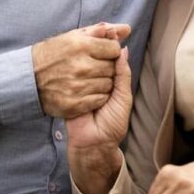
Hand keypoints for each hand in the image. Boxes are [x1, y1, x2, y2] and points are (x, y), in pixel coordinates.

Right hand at [32, 23, 130, 117]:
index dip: (110, 51)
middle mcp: (80, 66)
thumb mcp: (75, 37)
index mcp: (81, 45)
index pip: (115, 49)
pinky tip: (86, 91)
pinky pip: (99, 99)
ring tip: (88, 79)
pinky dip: (96, 96)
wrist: (28, 79)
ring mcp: (77, 86)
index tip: (101, 54)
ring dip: (102, 82)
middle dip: (106, 66)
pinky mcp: (74, 104)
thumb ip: (102, 31)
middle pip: (113, 68)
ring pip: (108, 84)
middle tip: (92, 67)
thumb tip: (127, 28)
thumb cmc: (55, 54)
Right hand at [65, 47, 132, 193]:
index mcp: (106, 78)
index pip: (108, 57)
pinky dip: (87, 95)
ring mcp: (79, 85)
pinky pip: (79, 85)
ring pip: (89, 72)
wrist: (96, 144)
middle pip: (98, 61)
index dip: (110, 54)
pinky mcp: (69, 93)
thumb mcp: (123, 97)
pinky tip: (91, 109)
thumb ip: (123, 74)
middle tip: (109, 92)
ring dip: (97, 87)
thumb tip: (124, 49)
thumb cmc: (113, 122)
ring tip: (101, 106)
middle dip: (104, 72)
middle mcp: (92, 79)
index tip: (112, 53)